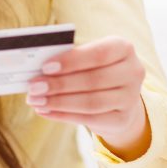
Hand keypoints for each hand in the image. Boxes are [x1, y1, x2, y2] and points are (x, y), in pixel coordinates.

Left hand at [26, 36, 150, 160]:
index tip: (45, 67)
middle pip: (93, 80)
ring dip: (58, 102)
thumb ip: (68, 60)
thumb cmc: (95, 70)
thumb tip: (37, 69)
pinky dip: (63, 116)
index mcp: (123, 48)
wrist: (119, 98)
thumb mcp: (87, 59)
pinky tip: (45, 112)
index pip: (98, 54)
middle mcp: (133, 72)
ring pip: (91, 102)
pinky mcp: (123, 119)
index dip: (71, 61)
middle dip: (59, 84)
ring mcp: (131, 98)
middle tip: (33, 87)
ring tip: (36, 101)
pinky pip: (89, 119)